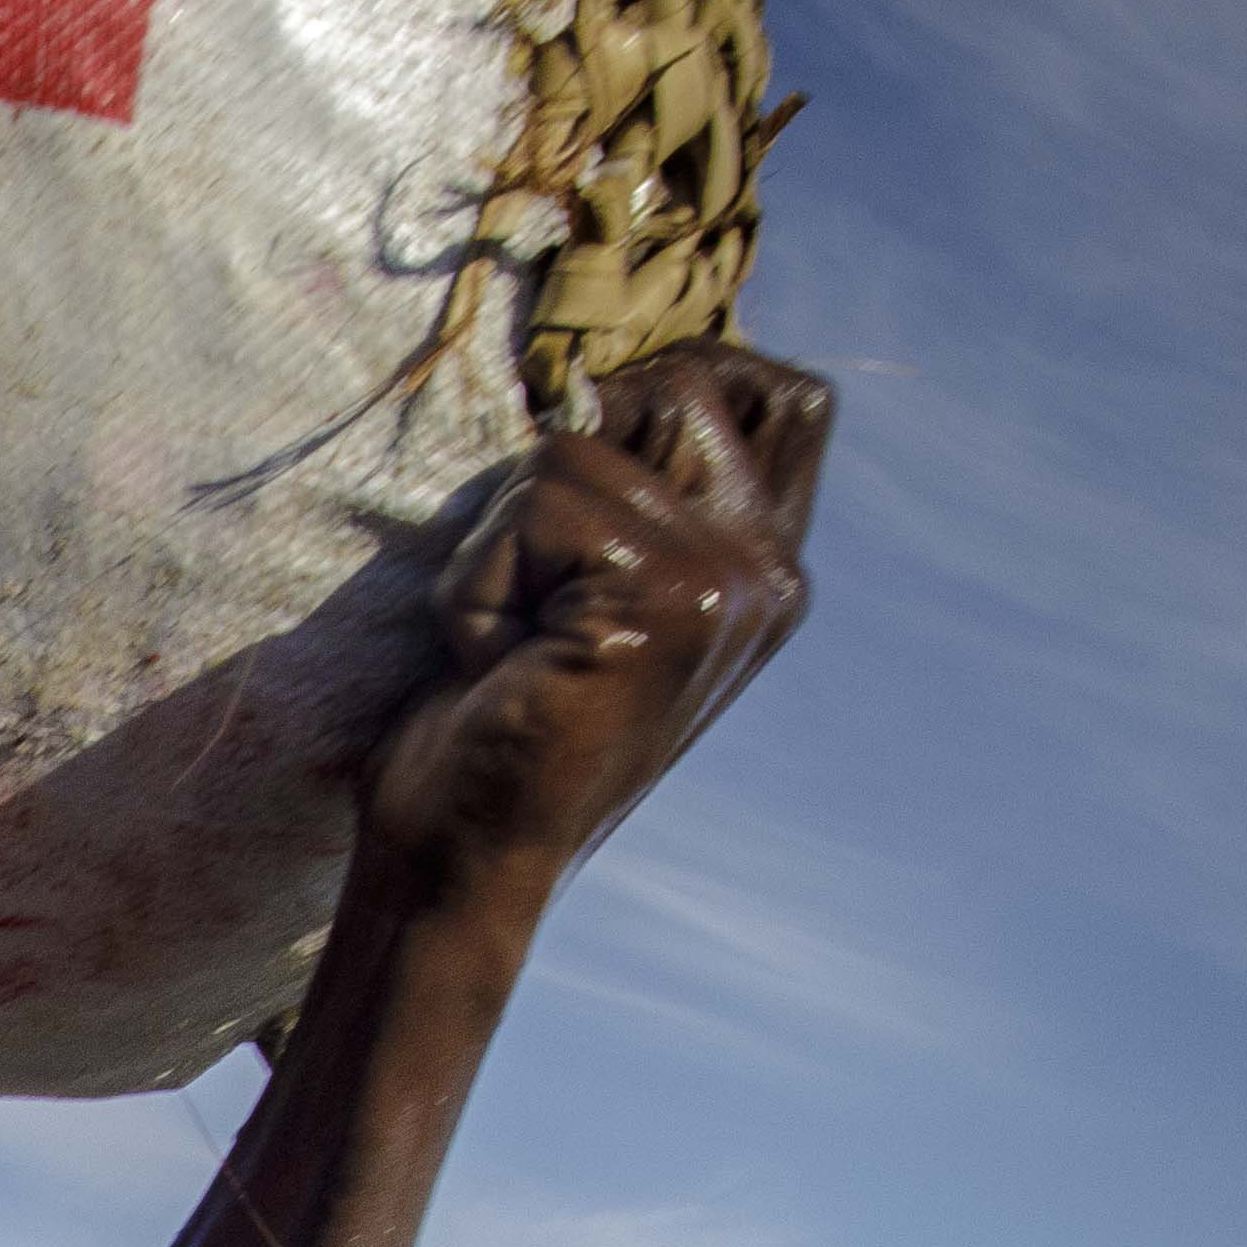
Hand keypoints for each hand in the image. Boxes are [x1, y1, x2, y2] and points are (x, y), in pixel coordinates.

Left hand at [361, 344, 829, 900]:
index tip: (593, 457)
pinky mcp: (663, 599)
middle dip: (568, 452)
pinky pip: (532, 503)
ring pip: (572, 446)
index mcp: (766, 570)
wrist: (460, 868)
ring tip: (505, 642)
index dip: (685, 380)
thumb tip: (592, 377)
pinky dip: (476, 580)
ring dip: (496, 543)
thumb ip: (632, 496)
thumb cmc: (493, 730)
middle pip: (686, 382)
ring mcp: (727, 584)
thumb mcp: (584, 594)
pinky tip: (490, 665)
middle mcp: (768, 573)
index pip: (787, 396)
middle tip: (530, 571)